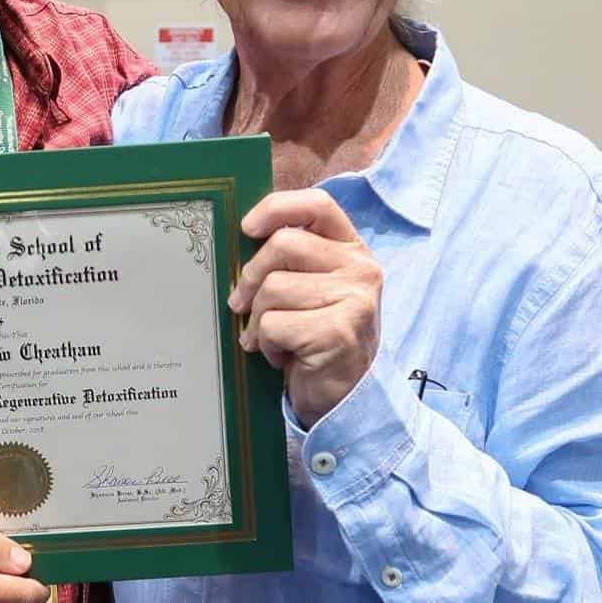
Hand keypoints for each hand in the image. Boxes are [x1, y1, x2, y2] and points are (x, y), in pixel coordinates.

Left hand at [229, 188, 381, 426]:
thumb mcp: (311, 287)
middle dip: (251, 277)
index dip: (276, 208)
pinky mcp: (338, 332)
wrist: (347, 397)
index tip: (247, 228)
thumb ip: (290, 258)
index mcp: (352, 249)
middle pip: (283, 244)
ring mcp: (354, 300)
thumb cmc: (317, 336)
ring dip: (258, 319)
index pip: (317, 204)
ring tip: (272, 338)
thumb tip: (240, 235)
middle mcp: (361, 268)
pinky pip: (274, 324)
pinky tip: (284, 356)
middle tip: (241, 304)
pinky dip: (267, 344)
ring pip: (273, 287)